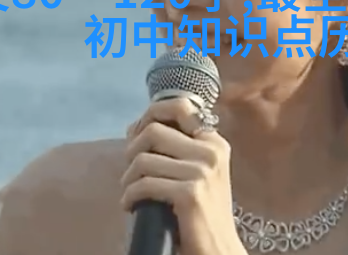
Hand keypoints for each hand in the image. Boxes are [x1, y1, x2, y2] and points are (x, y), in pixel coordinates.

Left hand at [121, 98, 245, 254]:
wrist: (219, 250)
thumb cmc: (203, 214)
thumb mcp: (197, 174)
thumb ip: (174, 148)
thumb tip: (136, 125)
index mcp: (215, 143)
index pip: (179, 106)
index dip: (150, 115)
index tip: (137, 136)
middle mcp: (211, 152)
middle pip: (154, 130)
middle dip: (132, 150)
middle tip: (130, 171)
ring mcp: (202, 172)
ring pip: (144, 159)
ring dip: (128, 178)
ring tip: (131, 192)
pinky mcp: (189, 194)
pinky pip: (143, 184)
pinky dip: (129, 196)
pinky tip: (131, 206)